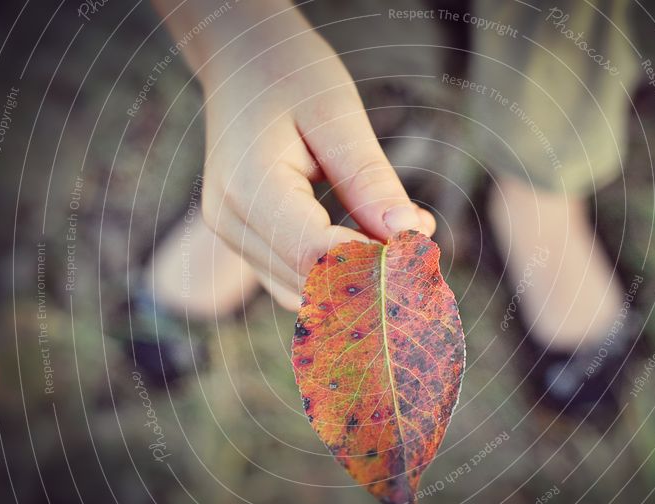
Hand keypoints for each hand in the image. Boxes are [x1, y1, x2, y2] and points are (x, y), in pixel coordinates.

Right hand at [153, 0, 434, 309]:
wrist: (240, 62)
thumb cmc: (290, 75)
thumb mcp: (337, 115)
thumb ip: (369, 181)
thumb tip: (408, 236)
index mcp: (250, 188)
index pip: (318, 254)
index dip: (374, 264)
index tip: (422, 248)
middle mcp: (231, 222)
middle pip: (311, 281)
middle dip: (373, 274)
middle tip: (422, 241)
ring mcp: (232, 235)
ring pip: (303, 291)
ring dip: (356, 279)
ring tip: (400, 239)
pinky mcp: (244, 239)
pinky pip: (293, 279)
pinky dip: (335, 274)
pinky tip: (370, 244)